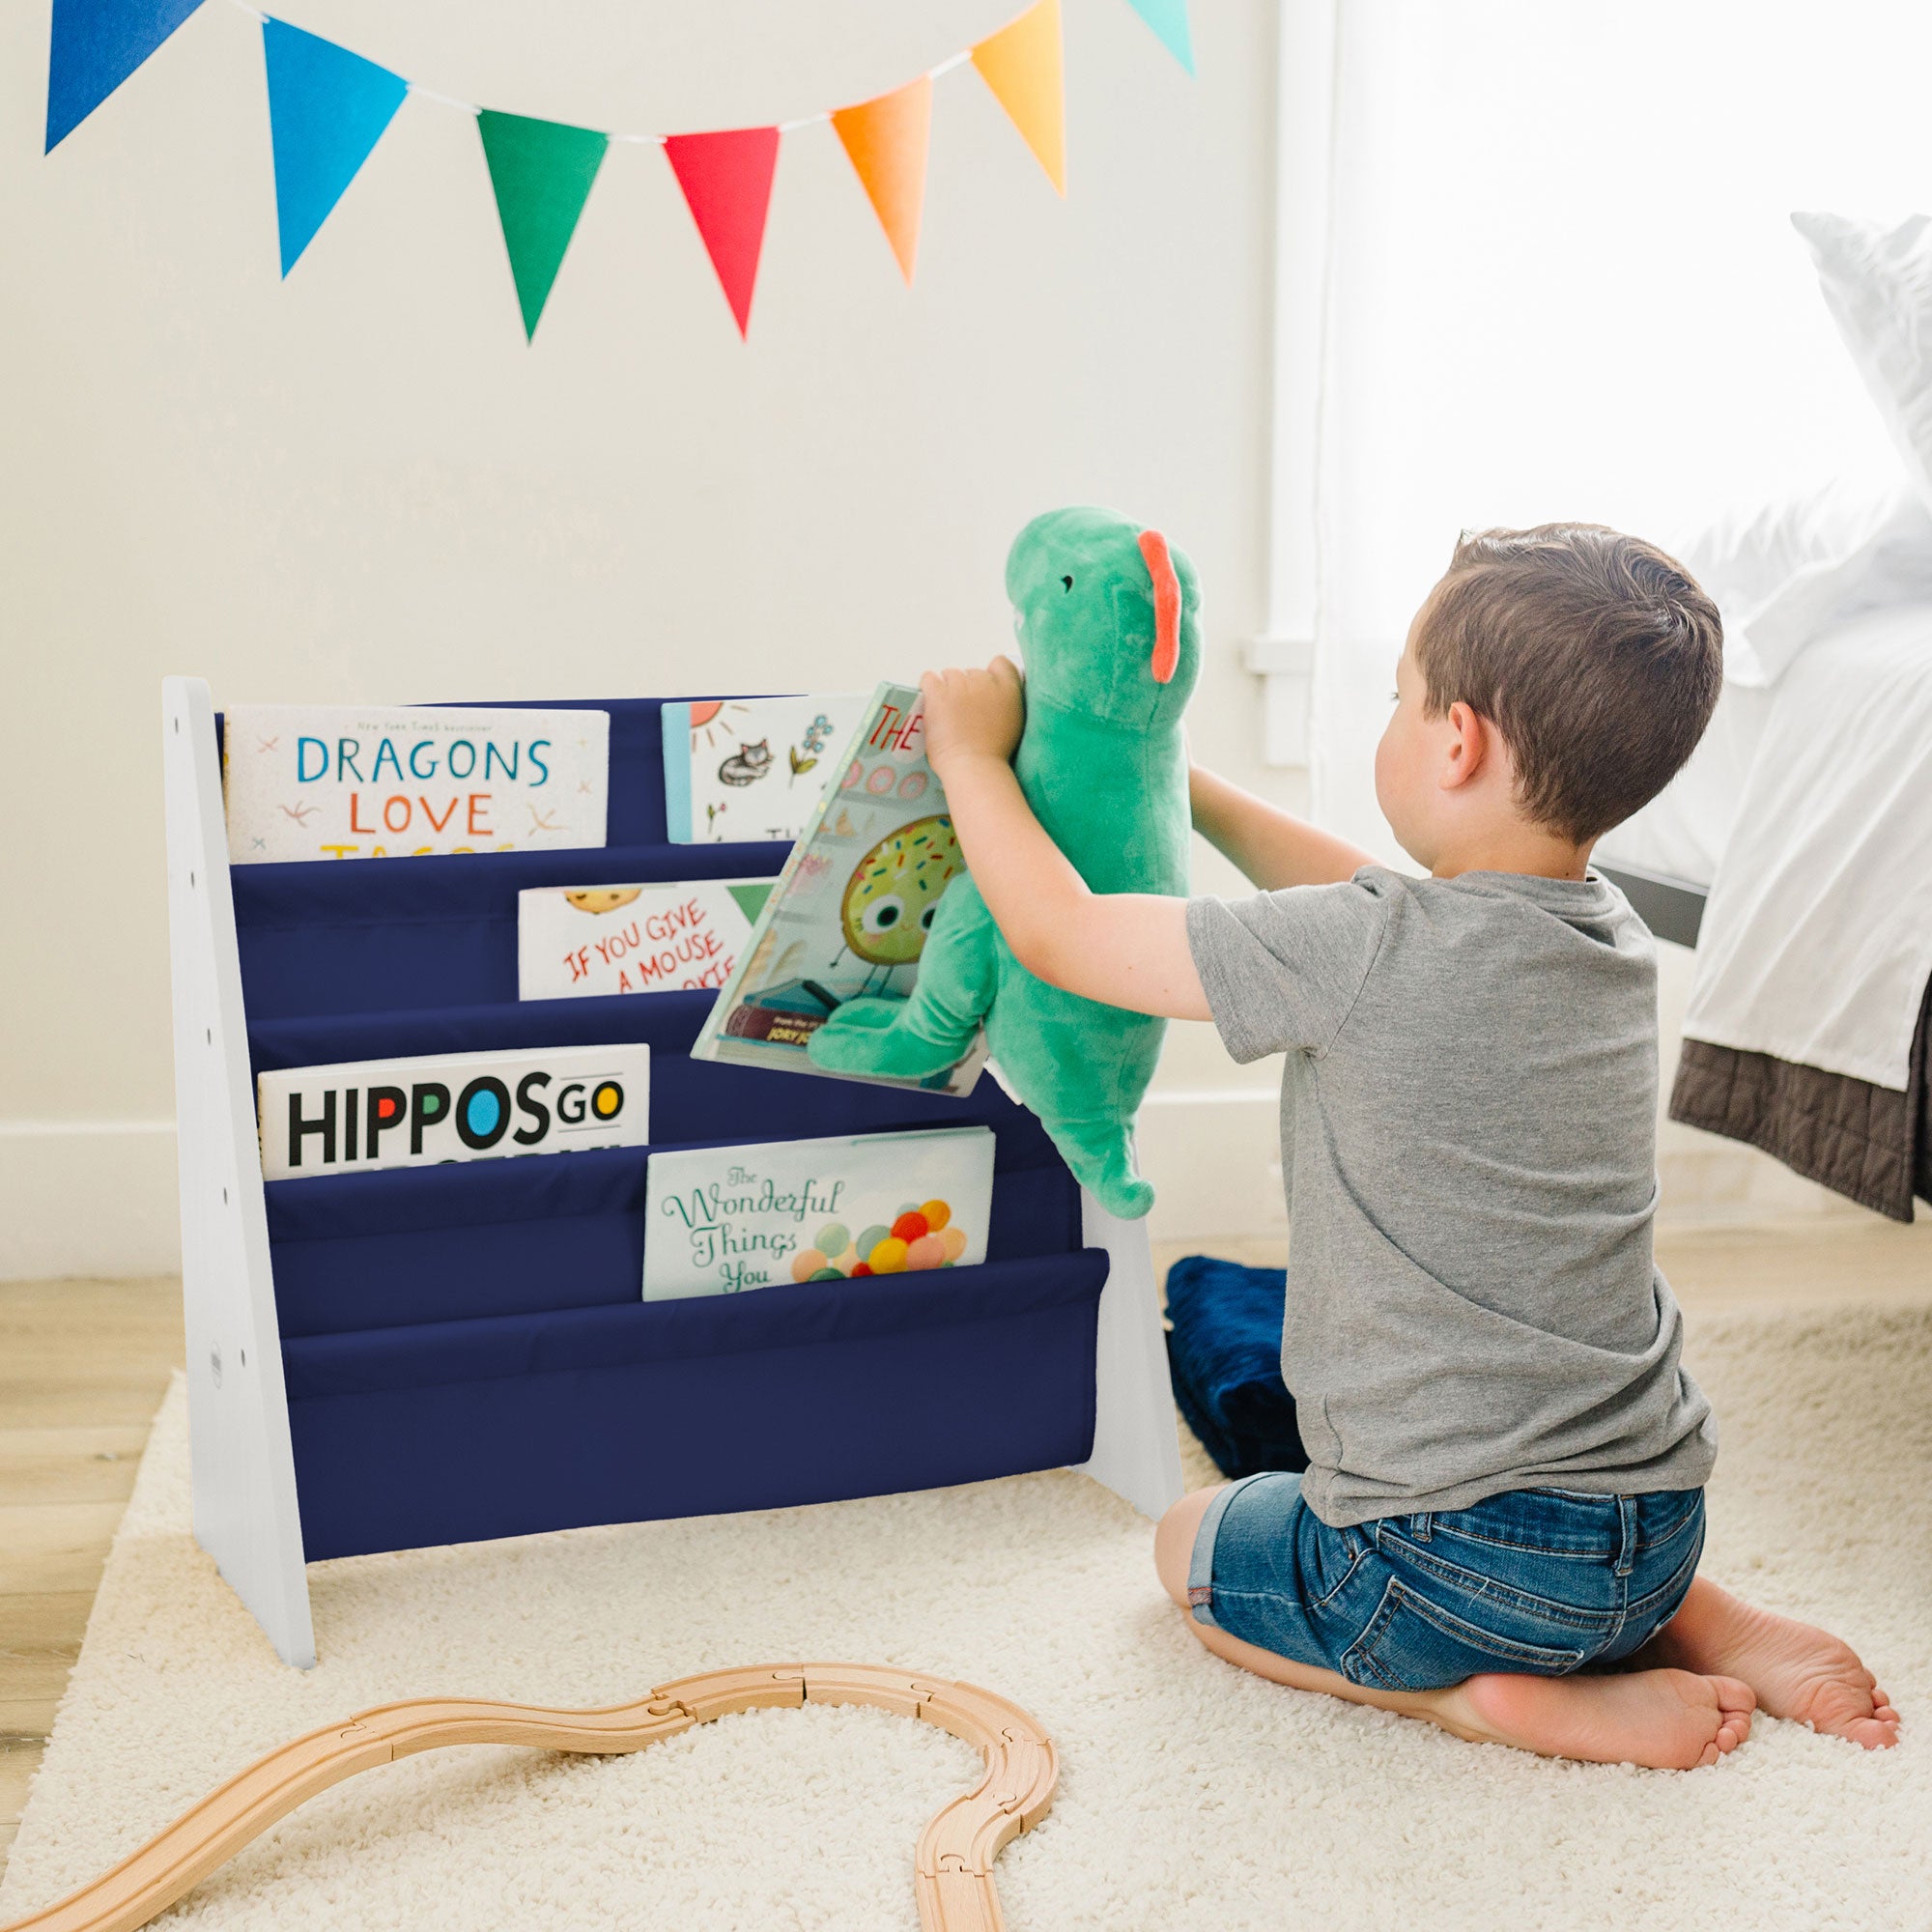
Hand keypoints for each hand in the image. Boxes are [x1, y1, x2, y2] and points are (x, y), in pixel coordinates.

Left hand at [919, 657, 1024, 780]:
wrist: (974, 766)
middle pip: (971, 673)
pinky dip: (928, 688)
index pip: (1000, 663)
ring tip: (947, 714)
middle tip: (963, 713)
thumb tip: (991, 699)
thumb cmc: (993, 754)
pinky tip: (932, 703)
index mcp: (1008, 688)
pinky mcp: (938, 693)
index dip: (990, 676)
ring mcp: (960, 685)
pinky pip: (928, 678)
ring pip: (950, 676)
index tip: (983, 692)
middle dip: (966, 689)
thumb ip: (1005, 703)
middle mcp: (985, 681)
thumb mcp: (1013, 723)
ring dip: (947, 690)